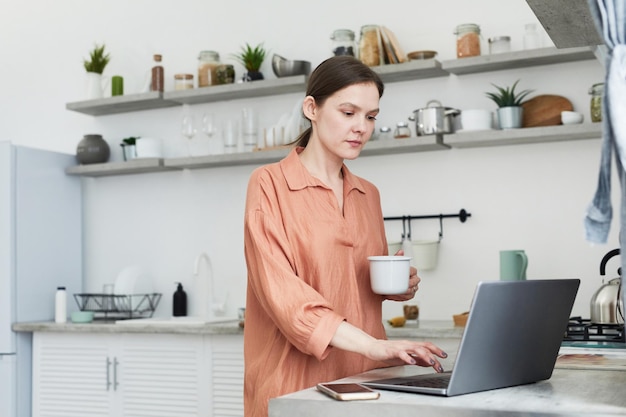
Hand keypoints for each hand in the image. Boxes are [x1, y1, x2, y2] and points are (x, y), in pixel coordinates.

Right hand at [331, 322, 446, 372]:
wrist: (372, 348)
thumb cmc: (388, 352)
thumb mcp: (405, 357)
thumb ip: (417, 359)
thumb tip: (429, 363)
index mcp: (410, 345)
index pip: (426, 345)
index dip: (436, 350)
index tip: (444, 356)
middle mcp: (407, 344)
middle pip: (423, 347)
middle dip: (434, 356)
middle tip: (440, 365)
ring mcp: (400, 347)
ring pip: (415, 348)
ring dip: (425, 355)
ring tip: (432, 363)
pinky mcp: (391, 350)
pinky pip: (401, 353)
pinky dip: (408, 358)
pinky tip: (412, 362)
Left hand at [386, 249, 419, 301]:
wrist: (385, 285)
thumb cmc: (390, 274)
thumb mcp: (392, 264)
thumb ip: (396, 258)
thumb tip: (401, 251)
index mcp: (411, 271)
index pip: (414, 271)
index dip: (409, 273)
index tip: (404, 275)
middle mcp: (414, 279)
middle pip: (415, 282)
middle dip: (409, 284)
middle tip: (401, 285)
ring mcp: (413, 288)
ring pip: (412, 290)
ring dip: (405, 292)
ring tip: (396, 292)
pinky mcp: (409, 295)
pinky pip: (409, 297)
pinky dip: (403, 297)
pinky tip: (397, 296)